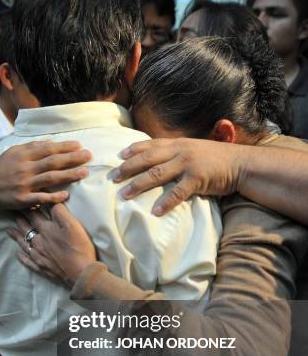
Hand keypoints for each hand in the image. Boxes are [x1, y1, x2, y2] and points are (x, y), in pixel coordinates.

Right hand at [0, 140, 91, 208]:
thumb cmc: (2, 168)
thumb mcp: (14, 152)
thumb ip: (32, 147)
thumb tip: (51, 142)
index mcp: (24, 155)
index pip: (48, 149)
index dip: (65, 147)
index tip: (80, 145)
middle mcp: (25, 168)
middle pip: (53, 162)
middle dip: (72, 158)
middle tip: (89, 156)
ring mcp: (24, 184)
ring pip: (50, 178)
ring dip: (69, 175)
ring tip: (84, 172)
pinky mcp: (22, 199)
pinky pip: (41, 198)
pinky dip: (54, 196)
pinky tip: (67, 195)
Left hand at [8, 204, 96, 286]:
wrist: (81, 273)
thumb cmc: (78, 247)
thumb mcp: (72, 224)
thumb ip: (60, 210)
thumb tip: (51, 199)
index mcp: (45, 230)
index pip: (33, 214)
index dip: (28, 206)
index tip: (22, 201)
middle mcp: (38, 242)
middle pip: (25, 228)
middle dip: (18, 219)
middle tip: (11, 213)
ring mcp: (38, 256)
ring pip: (23, 243)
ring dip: (16, 236)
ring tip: (9, 230)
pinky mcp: (41, 268)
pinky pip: (27, 261)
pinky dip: (21, 256)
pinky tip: (18, 254)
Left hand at [112, 138, 247, 214]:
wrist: (241, 164)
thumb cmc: (217, 159)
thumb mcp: (195, 149)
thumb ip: (177, 153)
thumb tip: (160, 161)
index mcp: (178, 144)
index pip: (150, 145)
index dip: (133, 150)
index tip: (118, 157)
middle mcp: (180, 151)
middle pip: (147, 159)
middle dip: (128, 169)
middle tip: (113, 178)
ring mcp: (188, 164)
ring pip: (157, 175)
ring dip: (138, 185)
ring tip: (125, 196)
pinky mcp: (197, 179)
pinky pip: (177, 193)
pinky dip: (165, 203)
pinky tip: (155, 212)